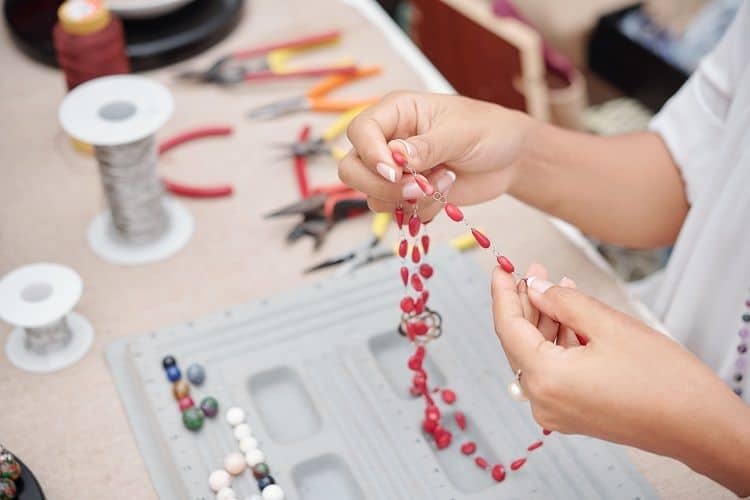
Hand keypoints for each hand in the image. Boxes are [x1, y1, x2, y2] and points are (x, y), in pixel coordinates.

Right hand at [338, 91, 534, 219]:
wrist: (511, 158)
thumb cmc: (489, 130)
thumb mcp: (461, 133)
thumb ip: (427, 146)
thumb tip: (397, 158)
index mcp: (396, 112)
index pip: (360, 131)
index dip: (371, 155)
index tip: (396, 172)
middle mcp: (388, 140)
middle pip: (352, 169)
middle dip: (381, 186)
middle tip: (417, 189)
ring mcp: (396, 170)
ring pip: (372, 195)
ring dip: (407, 200)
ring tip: (444, 183)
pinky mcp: (408, 195)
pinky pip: (398, 212)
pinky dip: (422, 211)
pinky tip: (447, 193)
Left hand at [491, 266, 749, 494]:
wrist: (700, 427)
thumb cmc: (663, 380)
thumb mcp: (608, 325)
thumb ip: (563, 303)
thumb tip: (534, 288)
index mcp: (545, 379)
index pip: (507, 327)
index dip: (502, 293)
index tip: (499, 267)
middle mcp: (543, 401)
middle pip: (519, 342)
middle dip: (525, 304)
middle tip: (532, 271)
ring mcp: (556, 412)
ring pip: (536, 356)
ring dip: (544, 321)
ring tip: (555, 286)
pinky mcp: (572, 414)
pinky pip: (552, 371)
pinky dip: (557, 343)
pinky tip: (569, 316)